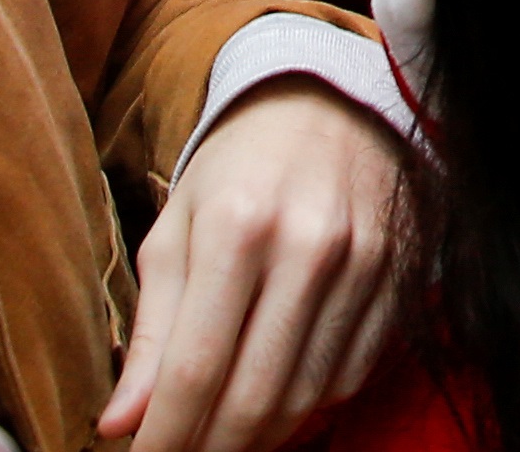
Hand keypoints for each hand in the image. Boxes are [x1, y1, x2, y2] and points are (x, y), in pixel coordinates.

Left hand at [102, 79, 404, 451]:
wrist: (329, 102)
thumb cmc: (236, 170)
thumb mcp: (175, 233)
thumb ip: (150, 333)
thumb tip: (120, 423)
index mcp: (237, 227)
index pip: (195, 367)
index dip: (165, 436)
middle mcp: (308, 245)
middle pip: (254, 395)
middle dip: (210, 449)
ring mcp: (363, 262)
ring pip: (306, 397)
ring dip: (258, 436)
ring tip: (221, 437)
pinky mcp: (399, 275)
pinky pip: (350, 376)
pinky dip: (309, 406)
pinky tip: (276, 399)